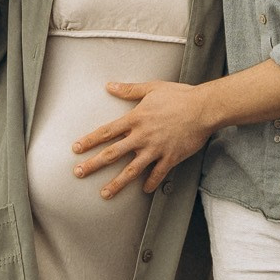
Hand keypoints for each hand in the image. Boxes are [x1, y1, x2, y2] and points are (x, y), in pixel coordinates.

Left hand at [72, 79, 213, 197]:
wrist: (204, 108)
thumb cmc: (179, 96)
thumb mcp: (152, 88)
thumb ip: (129, 90)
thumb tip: (110, 86)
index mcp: (135, 119)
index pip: (106, 132)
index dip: (89, 141)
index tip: (75, 149)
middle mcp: (142, 136)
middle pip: (113, 153)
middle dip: (93, 164)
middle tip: (79, 173)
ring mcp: (156, 149)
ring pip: (132, 170)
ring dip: (117, 183)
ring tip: (104, 193)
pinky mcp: (171, 157)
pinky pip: (158, 174)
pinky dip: (150, 183)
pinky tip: (144, 190)